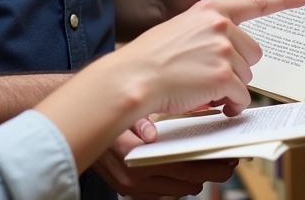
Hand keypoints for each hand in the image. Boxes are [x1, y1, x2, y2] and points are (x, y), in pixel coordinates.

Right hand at [93, 127, 236, 198]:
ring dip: (197, 178)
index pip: (184, 168)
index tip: (229, 157)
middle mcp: (136, 180)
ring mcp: (134, 189)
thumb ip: (140, 122)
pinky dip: (179, 182)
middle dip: (211, 172)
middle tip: (229, 162)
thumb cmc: (104, 117)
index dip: (211, 165)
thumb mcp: (122, 113)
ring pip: (178, 190)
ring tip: (214, 164)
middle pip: (187, 183)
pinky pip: (164, 192)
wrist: (75, 132)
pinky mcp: (132, 193)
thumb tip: (150, 131)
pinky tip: (188, 171)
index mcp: (135, 159)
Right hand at [118, 0, 304, 118]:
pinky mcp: (224, 75)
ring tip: (201, 86)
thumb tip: (237, 51)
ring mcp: (224, 49)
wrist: (136, 75)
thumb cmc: (153, 56)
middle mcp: (221, 25)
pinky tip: (209, 101)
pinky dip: (229, 105)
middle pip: (253, 52)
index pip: (254, 1)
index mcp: (211, 8)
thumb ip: (211, 31)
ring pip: (247, 77)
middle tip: (210, 74)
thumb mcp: (182, 28)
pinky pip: (241, 97)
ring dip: (230, 88)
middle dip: (237, 68)